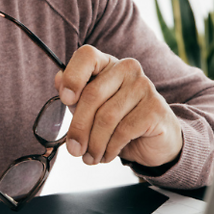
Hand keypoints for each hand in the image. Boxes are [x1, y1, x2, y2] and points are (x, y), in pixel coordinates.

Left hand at [55, 45, 182, 166]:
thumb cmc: (118, 121)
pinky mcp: (155, 108)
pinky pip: (123, 131)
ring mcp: (144, 86)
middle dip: (79, 127)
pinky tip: (107, 155)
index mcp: (107, 63)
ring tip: (90, 157)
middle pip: (92, 95)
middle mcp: (127, 69)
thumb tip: (58, 80)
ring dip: (94, 144)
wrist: (154, 141)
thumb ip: (74, 94)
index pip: (87, 56)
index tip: (66, 100)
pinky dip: (110, 148)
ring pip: (106, 117)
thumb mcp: (91, 108)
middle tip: (74, 149)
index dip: (73, 77)